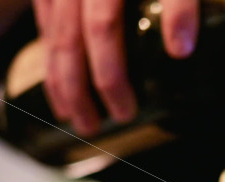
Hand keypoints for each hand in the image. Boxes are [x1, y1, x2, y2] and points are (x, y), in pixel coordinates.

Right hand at [33, 0, 199, 135]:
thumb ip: (180, 5)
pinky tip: (58, 80)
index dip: (110, 74)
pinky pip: (44, 23)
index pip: (103, 28)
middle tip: (93, 127)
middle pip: (70, 41)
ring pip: (52, 36)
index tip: (125, 112)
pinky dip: (50, 56)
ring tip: (73, 118)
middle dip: (80, 91)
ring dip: (60, 82)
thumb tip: (180, 51)